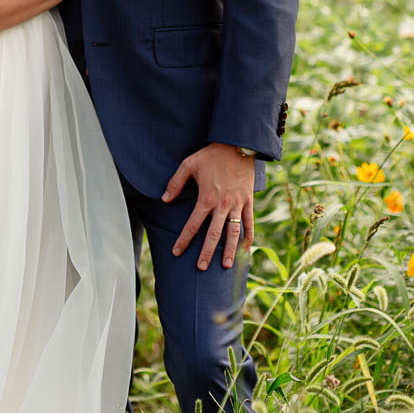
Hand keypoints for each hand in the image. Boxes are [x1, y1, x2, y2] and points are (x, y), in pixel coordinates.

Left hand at [165, 143, 256, 269]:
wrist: (238, 145)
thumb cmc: (212, 155)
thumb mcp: (189, 164)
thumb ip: (175, 183)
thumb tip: (164, 199)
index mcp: (206, 198)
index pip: (192, 225)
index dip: (184, 240)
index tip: (177, 252)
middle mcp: (222, 205)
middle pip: (213, 235)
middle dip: (206, 253)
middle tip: (200, 268)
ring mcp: (237, 205)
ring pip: (233, 233)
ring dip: (229, 250)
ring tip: (224, 265)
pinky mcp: (248, 201)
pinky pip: (249, 222)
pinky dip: (248, 236)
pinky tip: (245, 249)